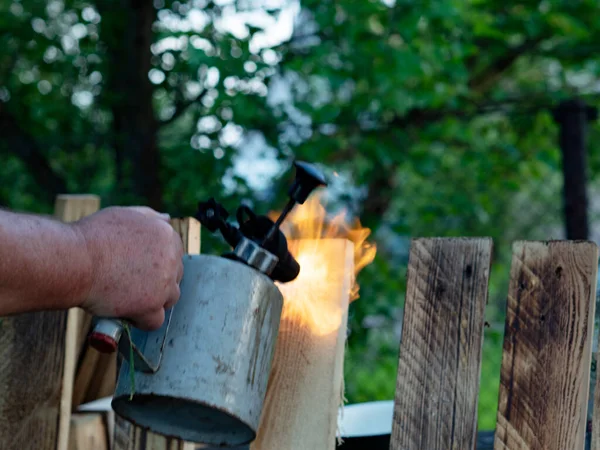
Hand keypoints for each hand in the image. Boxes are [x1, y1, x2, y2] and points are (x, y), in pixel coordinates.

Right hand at [73, 206, 183, 330]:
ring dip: (153, 300)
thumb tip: (167, 219)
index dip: (157, 262)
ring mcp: (163, 283)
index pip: (175, 253)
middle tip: (129, 282)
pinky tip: (126, 313)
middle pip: (175, 275)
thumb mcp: (124, 215)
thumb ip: (149, 217)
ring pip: (170, 298)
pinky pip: (156, 320)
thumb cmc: (92, 237)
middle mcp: (171, 258)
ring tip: (127, 297)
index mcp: (166, 235)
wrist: (73, 260)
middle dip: (157, 280)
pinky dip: (142, 320)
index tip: (139, 267)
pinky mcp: (151, 305)